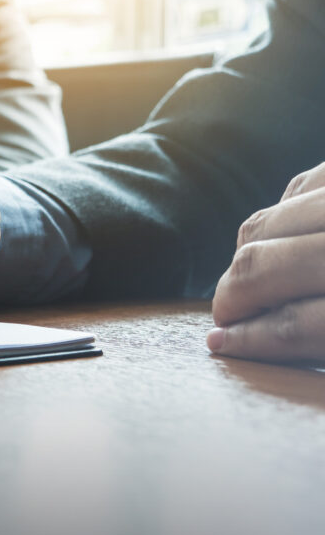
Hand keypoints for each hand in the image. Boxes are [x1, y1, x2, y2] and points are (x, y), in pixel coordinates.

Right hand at [208, 161, 324, 362]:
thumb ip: (311, 333)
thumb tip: (231, 340)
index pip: (296, 325)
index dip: (252, 341)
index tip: (222, 345)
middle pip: (262, 267)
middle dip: (232, 297)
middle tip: (225, 316)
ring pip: (264, 226)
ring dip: (247, 257)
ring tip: (250, 281)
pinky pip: (296, 188)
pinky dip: (280, 217)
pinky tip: (285, 240)